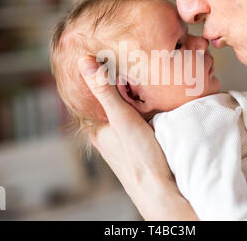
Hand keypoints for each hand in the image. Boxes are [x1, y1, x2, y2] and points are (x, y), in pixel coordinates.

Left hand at [78, 56, 197, 219]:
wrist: (162, 189)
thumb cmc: (139, 157)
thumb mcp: (121, 118)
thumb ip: (104, 91)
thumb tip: (84, 62)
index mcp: (97, 129)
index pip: (93, 96)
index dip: (98, 77)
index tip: (104, 57)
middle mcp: (108, 135)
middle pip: (111, 102)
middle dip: (119, 85)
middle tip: (128, 63)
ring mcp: (125, 139)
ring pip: (125, 110)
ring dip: (133, 97)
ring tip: (141, 77)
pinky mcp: (141, 142)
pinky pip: (139, 118)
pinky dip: (143, 107)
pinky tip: (153, 100)